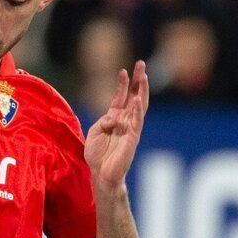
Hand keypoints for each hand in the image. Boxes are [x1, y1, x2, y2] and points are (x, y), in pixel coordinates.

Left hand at [84, 61, 148, 189]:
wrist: (101, 174)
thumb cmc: (97, 155)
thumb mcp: (95, 132)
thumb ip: (103, 121)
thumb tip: (113, 117)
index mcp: (115, 118)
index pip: (120, 97)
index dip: (122, 84)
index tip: (123, 71)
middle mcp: (125, 121)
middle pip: (134, 96)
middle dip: (138, 80)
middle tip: (141, 64)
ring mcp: (131, 128)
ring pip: (139, 106)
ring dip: (142, 90)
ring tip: (143, 76)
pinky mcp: (133, 138)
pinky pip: (137, 122)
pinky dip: (137, 110)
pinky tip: (138, 99)